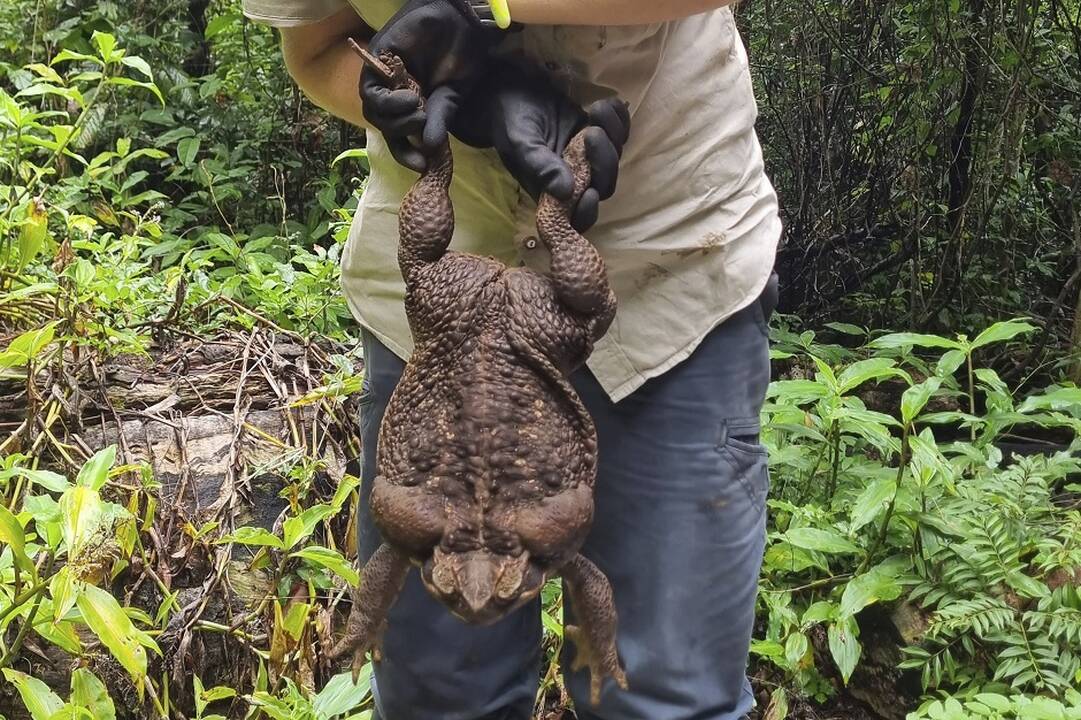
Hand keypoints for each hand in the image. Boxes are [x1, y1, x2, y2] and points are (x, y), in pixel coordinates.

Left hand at [361, 0, 503, 171]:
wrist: (461, 21)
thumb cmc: (462, 54)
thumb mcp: (453, 94)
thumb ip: (439, 118)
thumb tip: (430, 148)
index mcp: (413, 103)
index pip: (400, 135)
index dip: (406, 153)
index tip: (420, 165)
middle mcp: (395, 93)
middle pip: (384, 126)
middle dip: (401, 135)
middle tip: (422, 126)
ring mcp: (385, 78)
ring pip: (374, 112)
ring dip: (394, 120)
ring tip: (418, 110)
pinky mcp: (377, 61)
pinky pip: (370, 93)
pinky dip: (387, 102)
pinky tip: (409, 98)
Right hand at [455, 65, 630, 231]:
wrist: (513, 91)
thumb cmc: (511, 121)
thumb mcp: (520, 144)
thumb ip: (541, 167)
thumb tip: (566, 192)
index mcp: (552, 191)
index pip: (577, 216)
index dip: (588, 211)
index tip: (590, 192)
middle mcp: (574, 178)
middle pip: (605, 184)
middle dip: (604, 160)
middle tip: (591, 133)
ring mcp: (589, 157)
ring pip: (615, 157)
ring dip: (613, 134)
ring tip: (595, 109)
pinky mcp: (598, 133)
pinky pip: (621, 132)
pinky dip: (620, 118)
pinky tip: (608, 104)